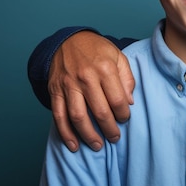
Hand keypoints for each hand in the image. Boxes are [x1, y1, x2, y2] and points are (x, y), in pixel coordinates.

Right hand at [48, 31, 134, 151]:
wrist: (68, 40)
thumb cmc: (97, 50)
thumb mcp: (118, 56)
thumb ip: (127, 78)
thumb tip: (130, 102)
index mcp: (105, 68)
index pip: (117, 99)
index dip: (123, 114)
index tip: (125, 119)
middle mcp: (86, 77)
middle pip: (100, 111)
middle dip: (110, 129)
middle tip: (115, 138)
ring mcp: (68, 85)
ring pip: (78, 117)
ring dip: (88, 135)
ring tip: (98, 145)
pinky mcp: (55, 91)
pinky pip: (59, 116)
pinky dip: (65, 133)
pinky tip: (73, 145)